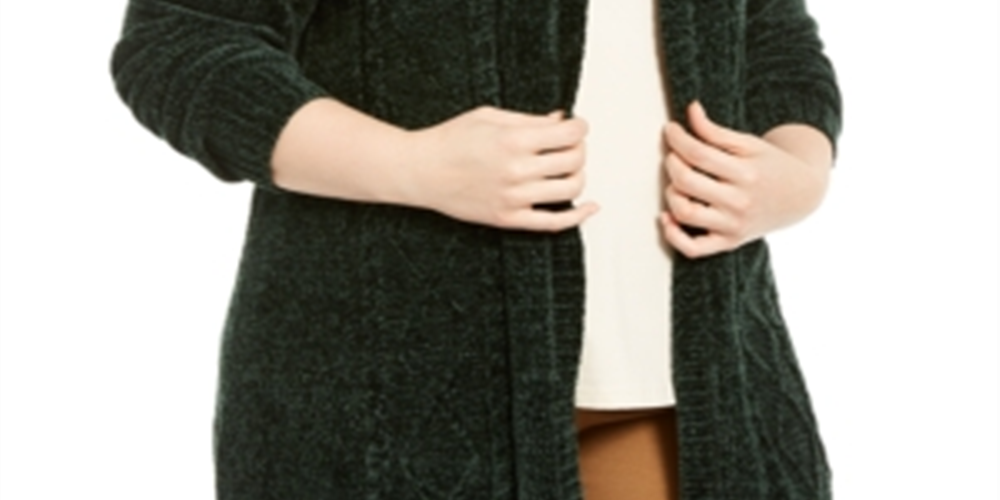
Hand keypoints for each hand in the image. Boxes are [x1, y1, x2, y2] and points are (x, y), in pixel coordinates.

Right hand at [408, 106, 597, 230]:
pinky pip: (554, 223)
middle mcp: (517, 170)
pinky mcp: (509, 218)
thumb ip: (530, 120)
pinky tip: (590, 207)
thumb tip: (562, 120)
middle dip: (579, 148)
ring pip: (571, 188)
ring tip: (566, 168)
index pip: (569, 133)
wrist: (420, 171)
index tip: (577, 126)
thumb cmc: (449, 141)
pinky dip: (579, 216)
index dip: (580, 127)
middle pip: (574, 160)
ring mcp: (514, 198)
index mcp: (513, 140)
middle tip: (569, 144)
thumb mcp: (489, 117)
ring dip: (578, 175)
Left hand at [660, 101, 830, 257]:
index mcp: (746, 173)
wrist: (800, 196)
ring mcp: (734, 226)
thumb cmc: (770, 166)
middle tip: (673, 155)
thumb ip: (715, 131)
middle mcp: (739, 202)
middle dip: (671, 163)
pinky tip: (667, 217)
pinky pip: (693, 249)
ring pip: (685, 213)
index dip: (677, 139)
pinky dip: (673, 236)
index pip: (699, 154)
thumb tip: (691, 110)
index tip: (670, 129)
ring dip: (671, 194)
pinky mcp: (729, 243)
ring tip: (677, 183)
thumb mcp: (748, 144)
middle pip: (687, 182)